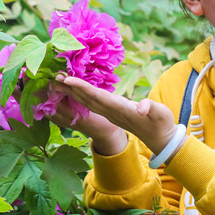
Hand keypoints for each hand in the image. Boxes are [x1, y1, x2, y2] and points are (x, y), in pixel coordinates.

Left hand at [52, 75, 180, 154]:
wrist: (160, 138)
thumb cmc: (161, 123)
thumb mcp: (160, 114)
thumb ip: (151, 108)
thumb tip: (142, 109)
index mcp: (121, 109)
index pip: (98, 97)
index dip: (82, 88)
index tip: (68, 80)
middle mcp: (111, 112)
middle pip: (86, 99)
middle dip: (70, 88)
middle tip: (53, 76)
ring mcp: (110, 114)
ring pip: (86, 101)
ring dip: (71, 92)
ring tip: (56, 81)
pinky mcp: (111, 113)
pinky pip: (91, 104)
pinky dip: (79, 96)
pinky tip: (70, 90)